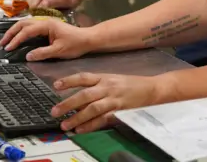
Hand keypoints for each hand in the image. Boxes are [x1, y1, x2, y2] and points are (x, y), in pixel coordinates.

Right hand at [0, 18, 94, 60]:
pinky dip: (22, 31)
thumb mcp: (59, 51)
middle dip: (11, 33)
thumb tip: (28, 56)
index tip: (8, 48)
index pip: (26, 31)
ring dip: (16, 31)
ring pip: (26, 23)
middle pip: (23, 23)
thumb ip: (42, 53)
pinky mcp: (48, 26)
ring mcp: (46, 22)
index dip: (16, 40)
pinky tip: (19, 37)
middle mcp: (45, 21)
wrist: (87, 38)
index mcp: (47, 25)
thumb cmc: (75, 44)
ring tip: (8, 40)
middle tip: (3, 43)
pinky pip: (31, 26)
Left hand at [50, 73, 166, 133]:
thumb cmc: (130, 84)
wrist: (151, 89)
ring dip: (77, 117)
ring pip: (92, 108)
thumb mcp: (112, 79)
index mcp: (104, 77)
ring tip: (65, 125)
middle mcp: (107, 87)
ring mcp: (114, 99)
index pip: (83, 77)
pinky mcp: (120, 111)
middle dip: (67, 103)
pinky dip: (91, 125)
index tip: (55, 86)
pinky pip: (103, 119)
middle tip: (54, 111)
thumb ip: (96, 85)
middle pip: (84, 94)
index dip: (68, 81)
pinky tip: (81, 130)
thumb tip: (77, 95)